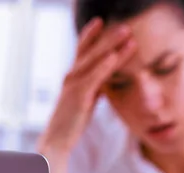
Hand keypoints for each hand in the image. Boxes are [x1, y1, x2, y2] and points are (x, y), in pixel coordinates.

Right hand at [37, 18, 135, 172]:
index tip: (103, 22)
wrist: (57, 140)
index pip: (83, 51)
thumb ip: (94, 89)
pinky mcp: (79, 97)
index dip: (92, 35)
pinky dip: (104, 66)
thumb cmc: (71, 122)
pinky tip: (114, 57)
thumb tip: (104, 82)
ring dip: (111, 45)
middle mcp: (72, 76)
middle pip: (91, 51)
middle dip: (108, 37)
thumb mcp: (86, 101)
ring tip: (126, 34)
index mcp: (74, 77)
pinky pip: (93, 78)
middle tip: (125, 26)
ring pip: (94, 60)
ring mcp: (74, 85)